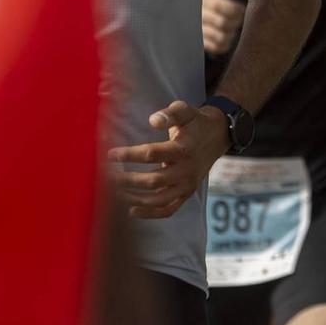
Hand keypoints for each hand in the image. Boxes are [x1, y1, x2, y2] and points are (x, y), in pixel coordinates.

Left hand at [107, 100, 230, 218]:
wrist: (218, 136)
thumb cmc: (195, 122)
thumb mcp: (185, 110)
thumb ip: (169, 114)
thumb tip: (153, 120)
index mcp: (183, 149)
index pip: (151, 154)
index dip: (128, 155)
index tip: (110, 154)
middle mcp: (186, 170)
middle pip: (153, 180)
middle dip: (127, 180)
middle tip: (106, 176)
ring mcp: (188, 184)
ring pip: (159, 199)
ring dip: (135, 197)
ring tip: (114, 191)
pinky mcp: (188, 193)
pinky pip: (169, 209)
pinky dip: (151, 213)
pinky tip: (132, 210)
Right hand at [200, 0, 243, 55]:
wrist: (177, 5)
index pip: (218, 6)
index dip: (233, 9)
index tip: (240, 8)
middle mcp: (196, 16)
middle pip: (222, 23)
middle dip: (235, 21)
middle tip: (240, 18)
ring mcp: (196, 30)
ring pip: (219, 37)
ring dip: (231, 33)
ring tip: (234, 28)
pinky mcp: (197, 42)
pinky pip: (214, 47)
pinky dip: (224, 44)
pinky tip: (227, 37)